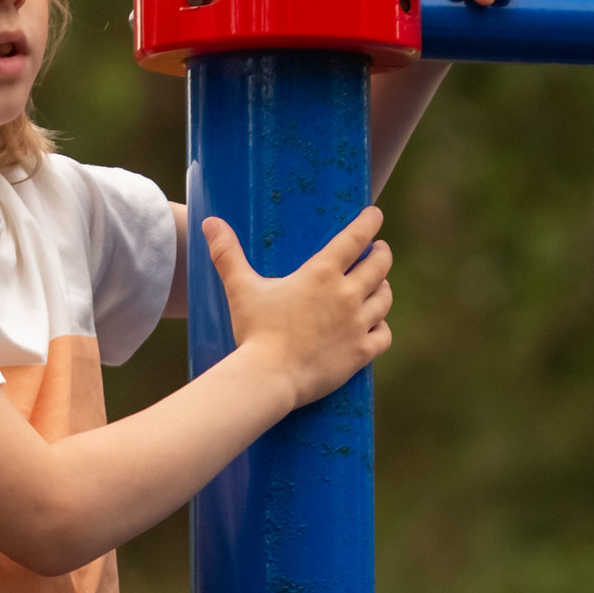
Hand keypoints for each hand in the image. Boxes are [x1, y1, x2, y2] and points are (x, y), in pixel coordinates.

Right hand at [202, 205, 391, 408]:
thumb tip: (209, 222)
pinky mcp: (361, 352)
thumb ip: (227, 254)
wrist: (269, 377)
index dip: (369, 223)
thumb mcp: (241, 289)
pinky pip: (383, 335)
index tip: (375, 215)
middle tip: (380, 250)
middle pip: (379, 266)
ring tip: (380, 284)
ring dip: (384, 288)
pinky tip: (377, 324)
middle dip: (382, 254)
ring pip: (384, 299)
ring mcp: (357, 325)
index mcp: (322, 274)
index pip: (355, 238)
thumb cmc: (255, 332)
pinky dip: (382, 327)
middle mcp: (346, 295)